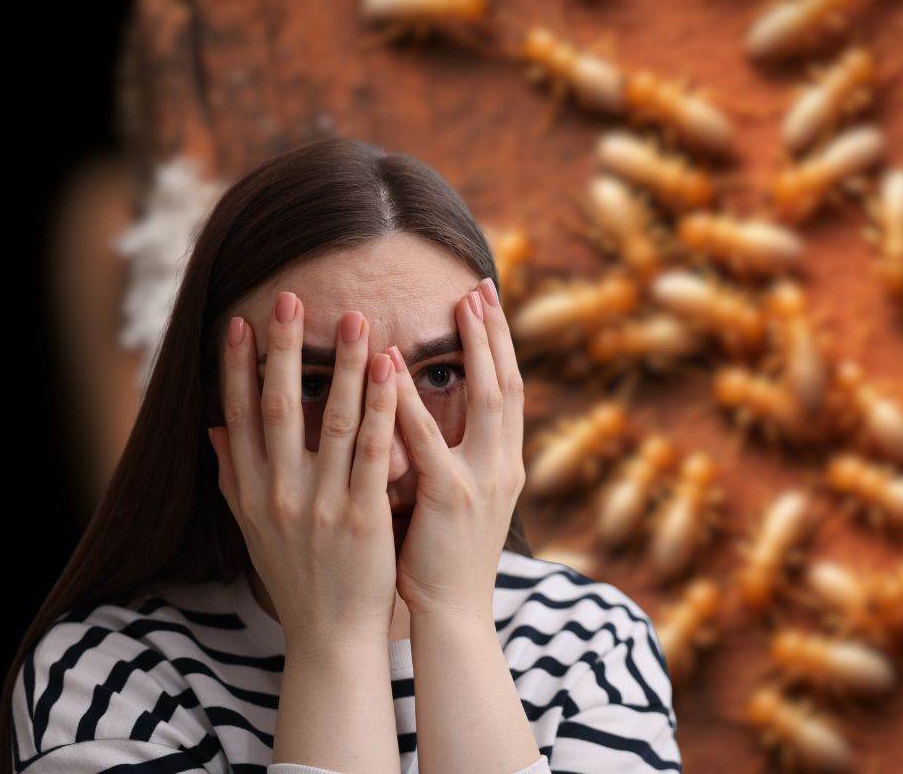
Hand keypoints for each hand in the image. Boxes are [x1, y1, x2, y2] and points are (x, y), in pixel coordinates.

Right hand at [208, 292, 398, 648]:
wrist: (331, 635)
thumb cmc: (296, 576)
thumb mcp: (253, 528)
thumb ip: (232, 476)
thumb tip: (213, 429)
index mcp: (252, 492)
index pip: (239, 417)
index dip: (235, 369)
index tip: (235, 322)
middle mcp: (280, 494)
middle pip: (280, 409)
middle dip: (283, 352)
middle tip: (289, 299)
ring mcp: (322, 505)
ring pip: (333, 422)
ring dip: (343, 367)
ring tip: (354, 319)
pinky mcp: (363, 517)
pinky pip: (374, 454)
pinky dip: (382, 409)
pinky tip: (391, 372)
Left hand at [390, 277, 525, 618]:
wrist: (454, 618)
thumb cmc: (444, 560)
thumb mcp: (458, 502)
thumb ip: (450, 458)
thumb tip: (430, 420)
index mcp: (505, 465)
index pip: (509, 392)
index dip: (501, 346)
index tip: (488, 302)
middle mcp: (504, 465)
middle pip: (509, 382)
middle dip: (497, 332)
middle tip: (482, 285)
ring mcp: (484, 480)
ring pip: (489, 397)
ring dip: (475, 346)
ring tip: (460, 303)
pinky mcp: (452, 497)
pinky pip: (429, 437)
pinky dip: (412, 397)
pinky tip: (393, 363)